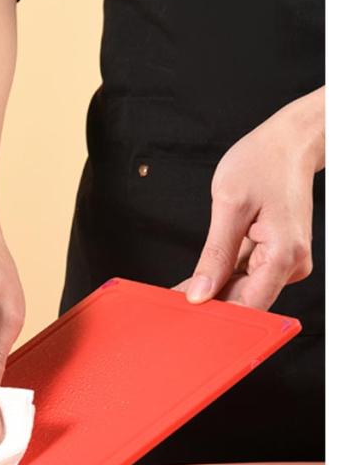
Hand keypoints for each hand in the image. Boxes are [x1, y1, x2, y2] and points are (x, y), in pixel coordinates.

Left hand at [175, 87, 324, 309]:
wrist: (290, 142)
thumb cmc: (263, 162)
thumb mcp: (229, 206)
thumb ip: (215, 255)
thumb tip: (201, 294)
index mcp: (284, 253)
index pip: (250, 306)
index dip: (218, 319)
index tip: (187, 322)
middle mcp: (291, 263)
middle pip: (246, 301)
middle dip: (211, 304)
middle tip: (172, 303)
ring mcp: (285, 261)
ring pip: (244, 290)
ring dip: (214, 291)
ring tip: (182, 289)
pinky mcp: (277, 256)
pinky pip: (247, 276)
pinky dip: (223, 277)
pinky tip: (199, 278)